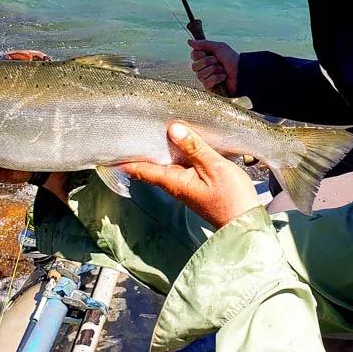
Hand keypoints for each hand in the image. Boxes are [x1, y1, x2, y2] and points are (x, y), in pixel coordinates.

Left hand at [119, 122, 259, 228]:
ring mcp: (184, 187)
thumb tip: (172, 128)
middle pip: (149, 166)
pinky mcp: (195, 187)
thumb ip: (194, 148)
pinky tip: (180, 144)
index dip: (122, 160)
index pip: (140, 170)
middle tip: (128, 131)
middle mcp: (174, 185)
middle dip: (139, 151)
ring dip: (157, 151)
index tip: (107, 150)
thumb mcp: (214, 167)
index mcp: (173, 181)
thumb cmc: (231, 198)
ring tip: (151, 132)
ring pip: (164, 166)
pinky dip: (174, 155)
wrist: (245, 223)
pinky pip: (178, 168)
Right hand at [188, 39, 238, 94]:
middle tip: (217, 61)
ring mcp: (206, 78)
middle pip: (194, 66)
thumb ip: (203, 44)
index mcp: (205, 58)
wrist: (242, 71)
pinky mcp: (210, 87)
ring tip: (222, 70)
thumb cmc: (232, 59)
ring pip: (200, 75)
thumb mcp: (219, 47)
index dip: (199, 54)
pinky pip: (206, 82)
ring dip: (214, 70)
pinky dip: (216, 78)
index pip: (193, 55)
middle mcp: (204, 68)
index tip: (207, 53)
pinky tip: (223, 77)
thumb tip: (189, 41)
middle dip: (207, 62)